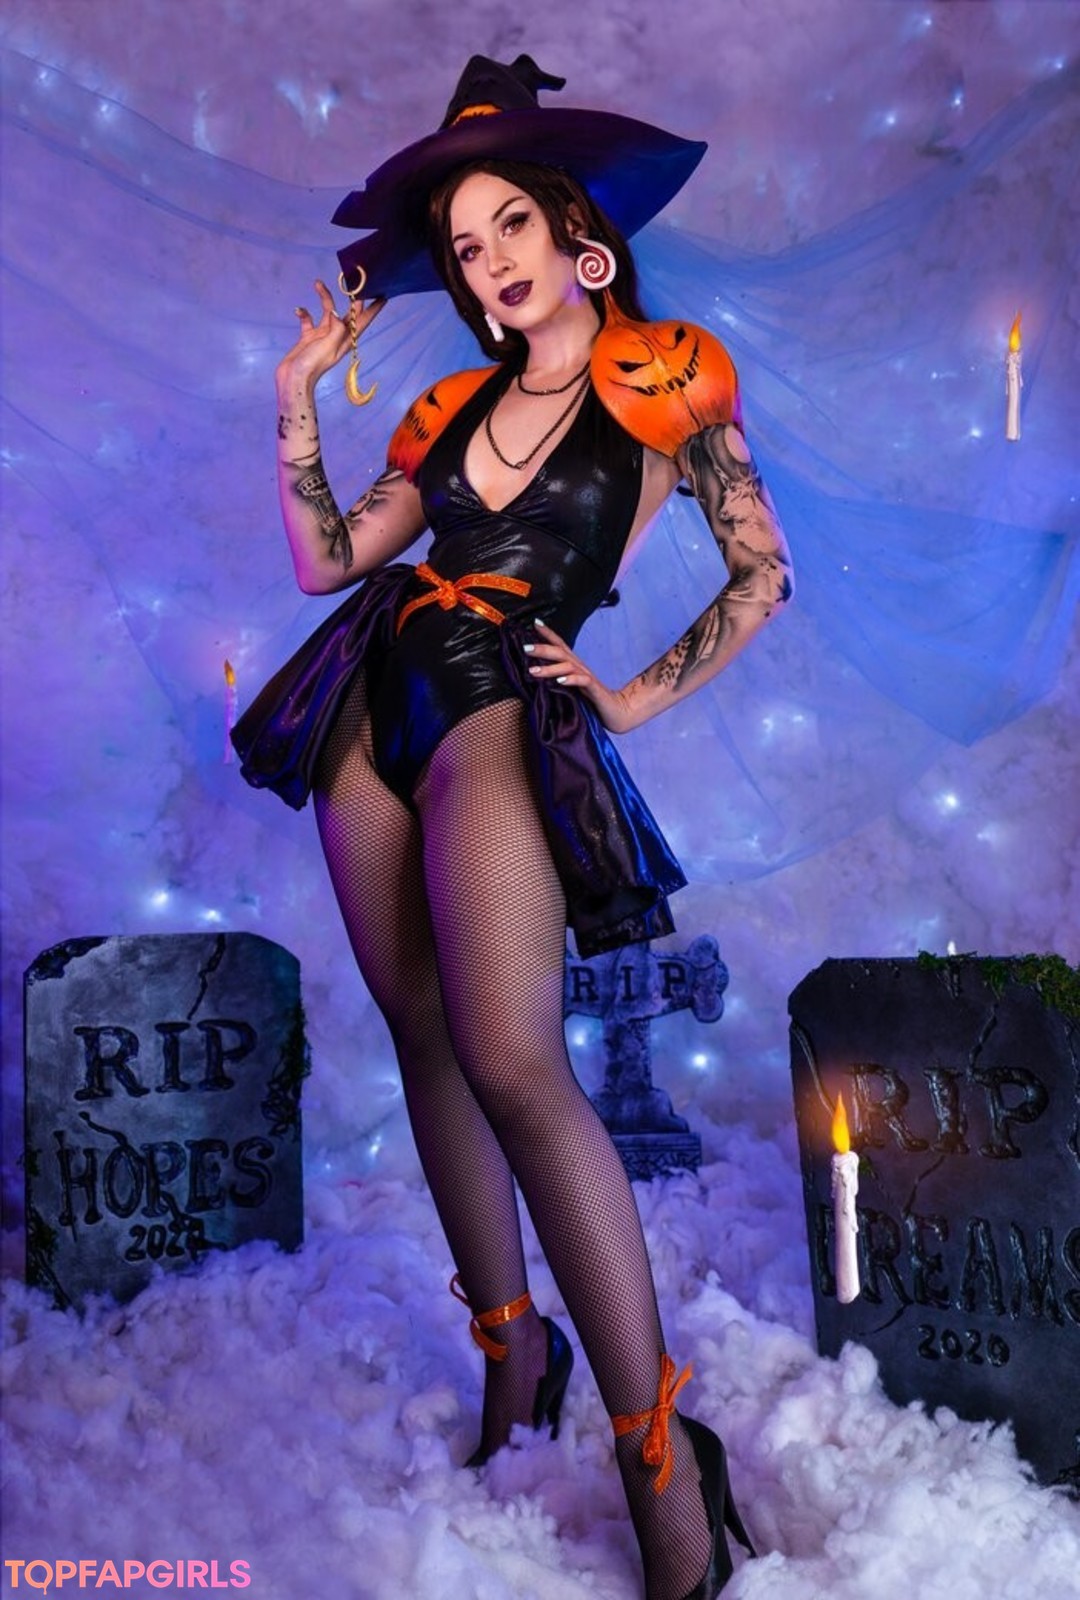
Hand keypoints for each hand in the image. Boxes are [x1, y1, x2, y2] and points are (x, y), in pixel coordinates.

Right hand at [276, 279, 384, 388]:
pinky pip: (308, 320)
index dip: (374, 308)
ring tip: (317, 283)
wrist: (293, 378)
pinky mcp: (309, 336)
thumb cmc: (313, 365)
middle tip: (355, 280)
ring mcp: (323, 335)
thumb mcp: (329, 346)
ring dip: (324, 297)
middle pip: (348, 313)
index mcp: (346, 340)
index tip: (383, 295)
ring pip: (327, 311)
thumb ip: (336, 328)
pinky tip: (299, 311)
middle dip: (352, 297)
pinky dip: (304, 313)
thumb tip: (336, 312)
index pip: (363, 320)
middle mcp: (337, 336)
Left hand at [525, 621, 641, 733]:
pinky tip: (559, 681)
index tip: (535, 623)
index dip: (548, 633)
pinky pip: (583, 681)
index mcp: (574, 664)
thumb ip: (558, 677)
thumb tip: (535, 673)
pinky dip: (570, 680)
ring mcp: (588, 677)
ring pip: (568, 666)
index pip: (560, 644)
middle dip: (543, 648)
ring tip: (533, 670)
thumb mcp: (571, 685)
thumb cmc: (591, 699)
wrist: (616, 711)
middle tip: (525, 647)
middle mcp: (580, 667)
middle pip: (560, 652)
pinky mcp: (594, 689)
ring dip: (550, 667)